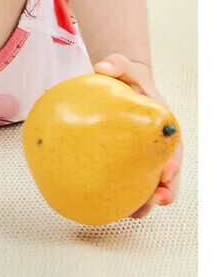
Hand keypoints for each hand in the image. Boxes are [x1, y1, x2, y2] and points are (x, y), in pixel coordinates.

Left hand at [93, 53, 182, 218]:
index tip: (166, 173)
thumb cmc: (126, 77)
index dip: (173, 163)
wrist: (121, 85)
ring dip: (145, 201)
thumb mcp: (124, 66)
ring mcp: (144, 158)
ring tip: (132, 213)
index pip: (174, 148)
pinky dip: (124, 198)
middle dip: (167, 191)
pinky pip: (129, 184)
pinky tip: (108, 207)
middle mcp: (159, 147)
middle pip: (169, 174)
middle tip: (155, 201)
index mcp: (164, 127)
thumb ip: (117, 63)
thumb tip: (102, 66)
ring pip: (151, 185)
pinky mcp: (128, 163)